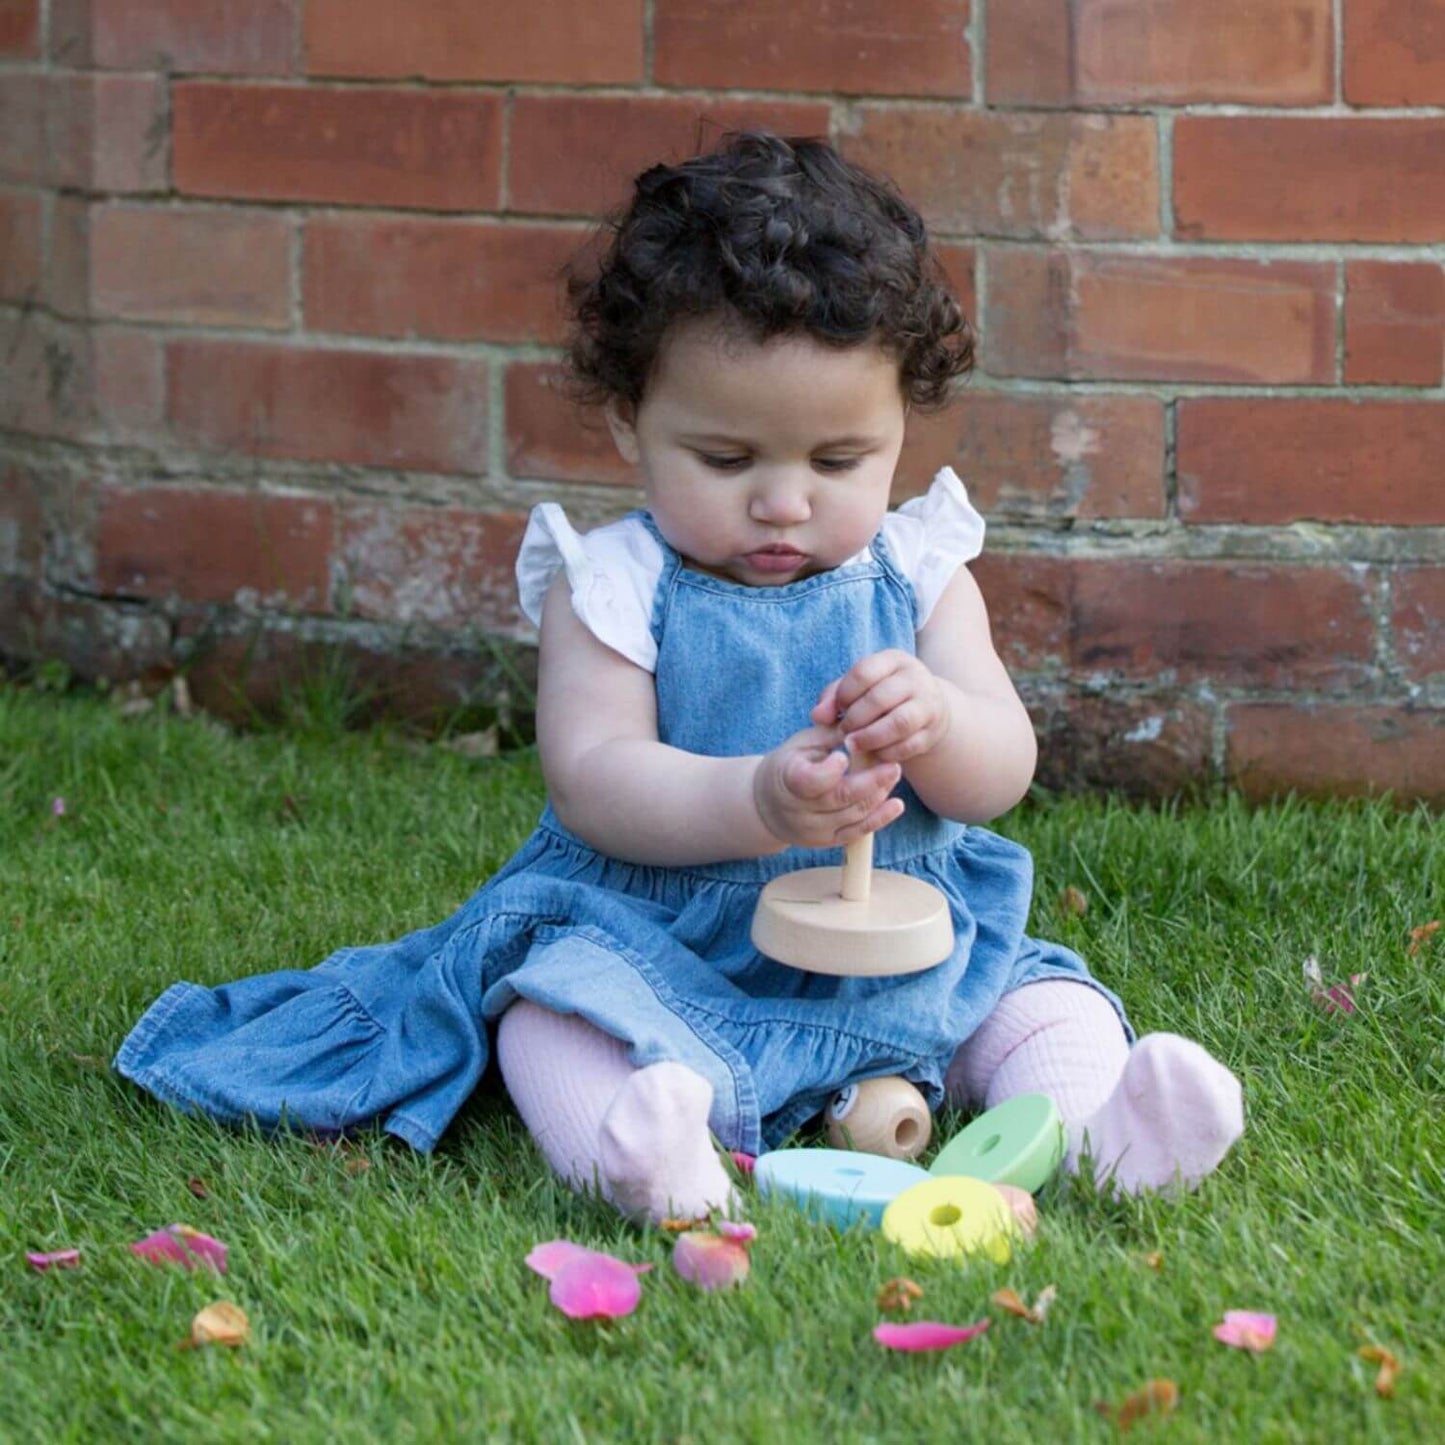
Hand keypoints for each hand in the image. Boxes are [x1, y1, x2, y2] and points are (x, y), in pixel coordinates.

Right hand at [752, 723, 903, 849]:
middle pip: (840, 798)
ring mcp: (814, 830)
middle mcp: (799, 810)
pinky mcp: (828, 841)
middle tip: (893, 765)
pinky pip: (857, 833)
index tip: (846, 754)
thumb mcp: (802, 743)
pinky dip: (879, 819)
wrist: (769, 805)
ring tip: (893, 774)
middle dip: (871, 781)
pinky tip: (896, 805)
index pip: (810, 780)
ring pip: (854, 815)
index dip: (831, 770)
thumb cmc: (791, 764)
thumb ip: (831, 735)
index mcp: (787, 779)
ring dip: (878, 794)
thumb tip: (864, 725)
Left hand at [810, 650, 951, 764]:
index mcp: (894, 660)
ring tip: (852, 746)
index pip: (864, 672)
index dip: (844, 693)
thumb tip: (817, 716)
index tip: (838, 709)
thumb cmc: (882, 694)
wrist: (928, 708)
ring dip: (870, 738)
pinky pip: (909, 745)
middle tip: (842, 732)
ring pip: (899, 723)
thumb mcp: (860, 687)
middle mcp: (915, 678)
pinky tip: (874, 754)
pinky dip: (887, 753)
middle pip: (880, 698)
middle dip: (855, 719)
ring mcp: (928, 705)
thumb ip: (833, 697)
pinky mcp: (932, 731)